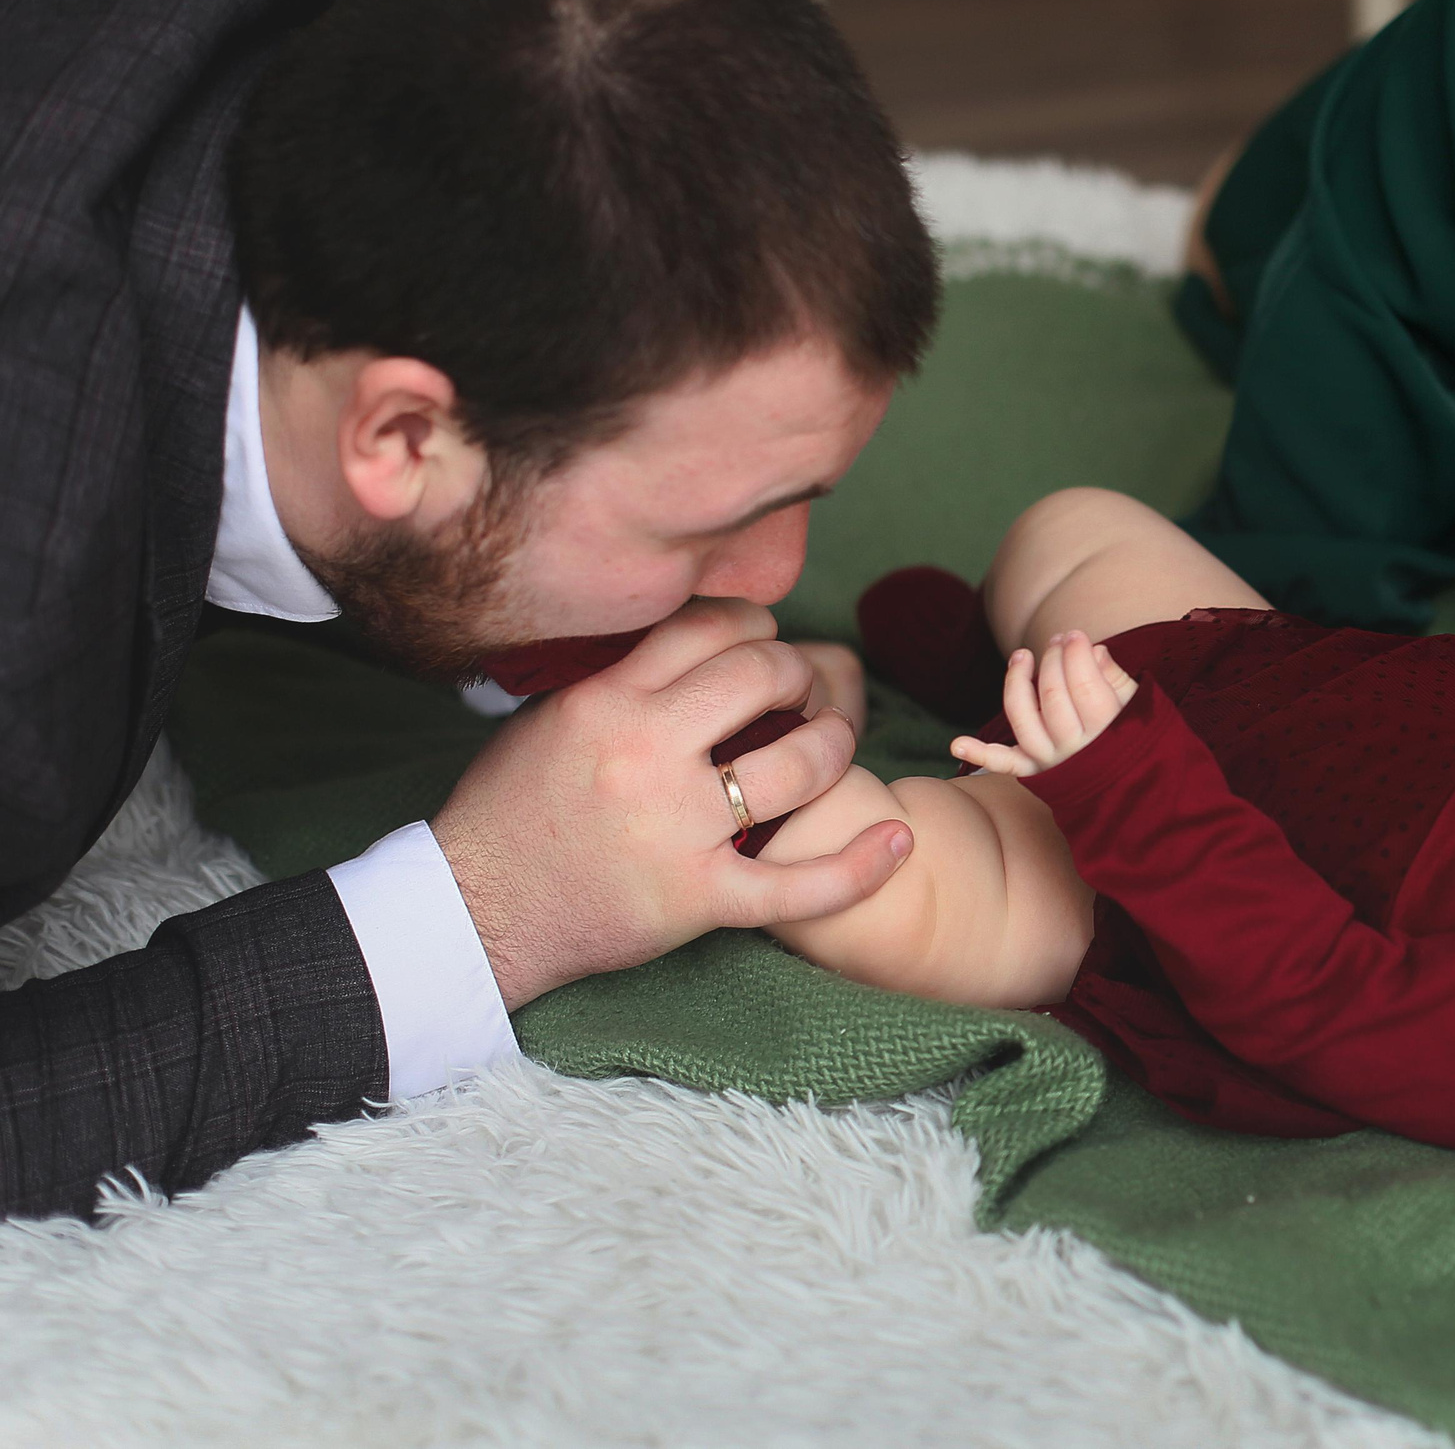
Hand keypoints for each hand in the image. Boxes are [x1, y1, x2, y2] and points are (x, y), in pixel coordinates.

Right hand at [433, 598, 913, 1008]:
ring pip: (798, 766)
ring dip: (835, 744)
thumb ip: (624, 678)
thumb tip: (696, 638)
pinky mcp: (698, 896)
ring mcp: (678, 829)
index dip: (757, 626)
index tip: (764, 644)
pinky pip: (797, 885)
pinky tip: (900, 841)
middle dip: (800, 674)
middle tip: (805, 690)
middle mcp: (647, 754)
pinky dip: (860, 866)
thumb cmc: (510, 811)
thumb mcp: (551, 717)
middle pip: (764, 677)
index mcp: (608, 701)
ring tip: (837, 741)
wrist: (472, 910)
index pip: (711, 627)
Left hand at [949, 632, 1137, 776]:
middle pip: (1053, 696)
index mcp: (1106, 732)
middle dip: (1053, 659)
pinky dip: (979, 755)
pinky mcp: (1033, 771)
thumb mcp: (1138, 706)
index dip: (1076, 654)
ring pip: (1022, 718)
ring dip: (1016, 682)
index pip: (1084, 684)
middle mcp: (1075, 749)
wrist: (1132, 787)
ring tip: (1021, 656)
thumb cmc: (1135, 737)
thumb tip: (1094, 651)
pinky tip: (956, 745)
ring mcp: (1051, 760)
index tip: (1076, 635)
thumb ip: (1116, 679)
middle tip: (1058, 640)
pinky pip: (1004, 764)